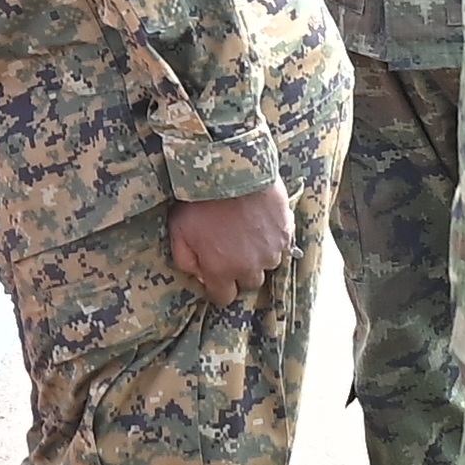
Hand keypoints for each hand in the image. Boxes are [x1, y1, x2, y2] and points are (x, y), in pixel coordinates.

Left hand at [167, 185, 291, 306]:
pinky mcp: (286, 231)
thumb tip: (198, 276)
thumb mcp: (177, 230)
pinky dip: (272, 236)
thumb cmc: (199, 198)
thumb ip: (185, 260)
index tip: (215, 273)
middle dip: (240, 270)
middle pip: (249, 282)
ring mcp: (272, 249)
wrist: (230, 166)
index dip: (218, 287)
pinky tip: (260, 220)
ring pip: (267, 263)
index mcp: (221, 270)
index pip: (224, 298)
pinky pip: (281, 244)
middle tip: (231, 246)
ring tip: (246, 229)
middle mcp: (250, 266)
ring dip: (258, 253)